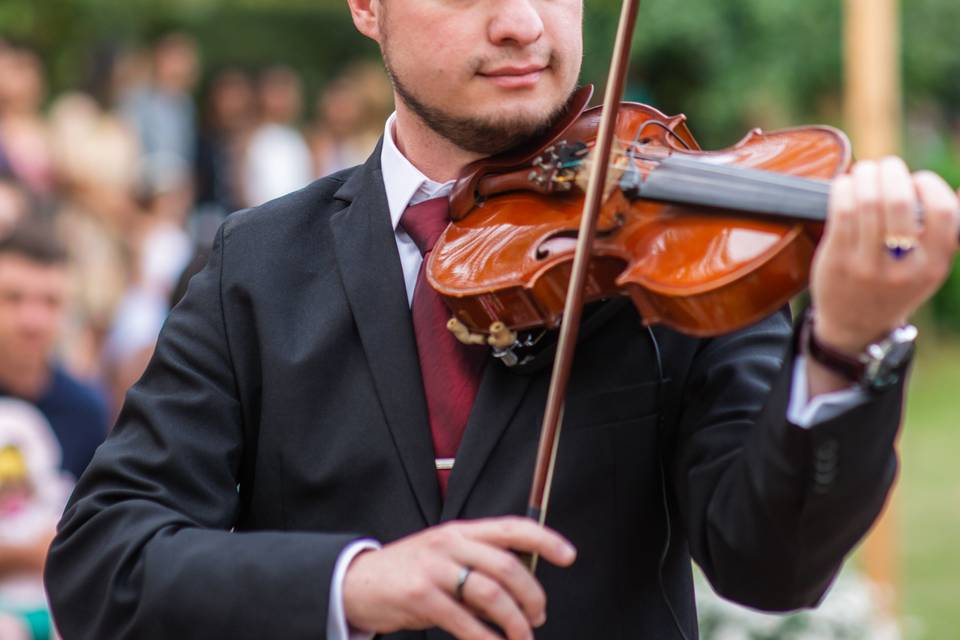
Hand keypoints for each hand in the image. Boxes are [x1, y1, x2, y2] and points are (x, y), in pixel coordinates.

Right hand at [342, 516, 576, 639]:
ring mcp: (434, 569)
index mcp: (460, 531)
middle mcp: (450, 543)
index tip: (569, 555)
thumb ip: (477, 563)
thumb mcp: (443, 556)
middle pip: (507, 566)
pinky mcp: (421, 597)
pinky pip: (465, 622)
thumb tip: (520, 588)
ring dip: (515, 622)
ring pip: (491, 594)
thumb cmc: (407, 573)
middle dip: (532, 596)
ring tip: (521, 637)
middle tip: (539, 616)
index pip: (511, 527)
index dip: (545, 539)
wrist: (356, 582)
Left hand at [811, 157, 958, 353]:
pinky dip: (843, 189)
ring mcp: (866, 265)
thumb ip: (945, 233)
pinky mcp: (836, 260)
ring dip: (865, 175)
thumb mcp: (929, 266)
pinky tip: (845, 185)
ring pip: (867, 202)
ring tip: (864, 170)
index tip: (917, 180)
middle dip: (891, 172)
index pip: (942, 212)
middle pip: (898, 202)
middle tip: (886, 166)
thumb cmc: (895, 284)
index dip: (929, 185)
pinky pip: (841, 212)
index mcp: (932, 266)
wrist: (855, 324)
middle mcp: (901, 268)